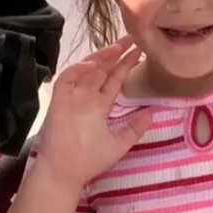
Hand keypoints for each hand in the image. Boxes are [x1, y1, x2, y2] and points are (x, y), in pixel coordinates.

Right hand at [36, 35, 152, 191]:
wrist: (65, 174)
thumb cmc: (89, 160)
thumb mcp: (119, 143)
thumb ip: (134, 128)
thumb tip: (152, 112)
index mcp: (99, 106)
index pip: (114, 80)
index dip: (125, 65)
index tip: (140, 51)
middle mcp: (87, 97)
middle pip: (102, 69)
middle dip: (115, 53)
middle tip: (131, 38)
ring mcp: (73, 97)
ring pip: (86, 69)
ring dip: (100, 57)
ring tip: (116, 47)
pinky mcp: (59, 100)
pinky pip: (67, 78)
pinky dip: (78, 69)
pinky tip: (92, 64)